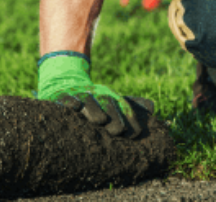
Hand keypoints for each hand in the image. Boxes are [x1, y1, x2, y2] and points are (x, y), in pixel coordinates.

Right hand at [36, 52, 155, 138]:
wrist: (64, 80)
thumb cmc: (93, 98)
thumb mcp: (111, 99)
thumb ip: (132, 104)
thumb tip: (152, 106)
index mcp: (111, 97)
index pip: (124, 109)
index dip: (129, 122)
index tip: (133, 134)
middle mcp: (97, 95)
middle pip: (108, 107)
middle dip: (113, 119)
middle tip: (116, 130)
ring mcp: (80, 95)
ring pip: (89, 103)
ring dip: (94, 112)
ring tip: (100, 121)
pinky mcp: (63, 96)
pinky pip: (67, 100)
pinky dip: (71, 103)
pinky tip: (75, 109)